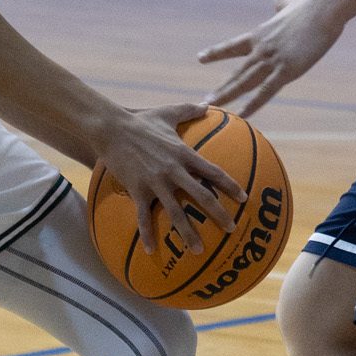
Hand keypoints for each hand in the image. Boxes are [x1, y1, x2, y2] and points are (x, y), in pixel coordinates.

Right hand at [93, 103, 243, 253]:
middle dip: (219, 214)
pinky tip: (150, 250)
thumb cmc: (140, 120)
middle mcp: (174, 170)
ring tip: (198, 251)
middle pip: (202, 196)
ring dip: (188, 233)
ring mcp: (155, 182)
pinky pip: (144, 217)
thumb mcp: (167, 112)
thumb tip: (206, 104)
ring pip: (176, 212)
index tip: (243, 198)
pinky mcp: (138, 190)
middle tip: (232, 229)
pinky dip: (147, 234)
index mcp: (184, 154)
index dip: (230, 185)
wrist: (112, 129)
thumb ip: (189, 110)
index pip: (213, 172)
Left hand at [198, 0, 342, 115]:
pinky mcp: (287, 69)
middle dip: (221, 88)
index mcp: (260, 34)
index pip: (233, 46)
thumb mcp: (290, 4)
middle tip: (203, 101)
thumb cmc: (311, 4)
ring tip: (211, 106)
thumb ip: (280, 2)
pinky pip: (266, 91)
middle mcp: (261, 48)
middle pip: (237, 72)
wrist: (323, 8)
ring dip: (227, 95)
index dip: (216, 53)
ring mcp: (272, 59)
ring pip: (245, 82)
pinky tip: (242, 113)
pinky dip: (253, 104)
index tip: (200, 58)